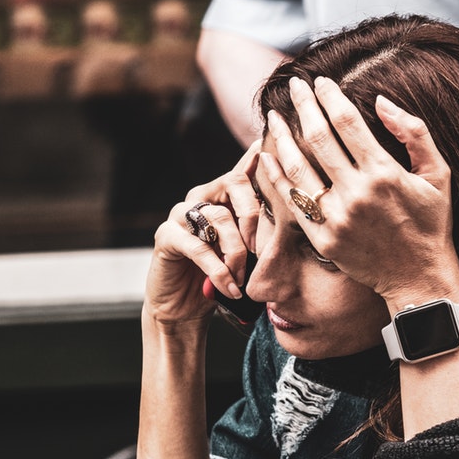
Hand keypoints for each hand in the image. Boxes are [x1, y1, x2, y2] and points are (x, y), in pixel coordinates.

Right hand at [145, 141, 261, 326]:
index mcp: (222, 195)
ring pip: (219, 217)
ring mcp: (180, 213)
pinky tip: (230, 288)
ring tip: (242, 279)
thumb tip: (292, 219)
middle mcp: (200, 196)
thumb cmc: (221, 278)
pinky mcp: (166, 236)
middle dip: (255, 215)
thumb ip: (261, 233)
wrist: (183, 308)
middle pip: (234, 183)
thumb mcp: (247, 254)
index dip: (259, 158)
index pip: (243, 170)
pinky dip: (219, 271)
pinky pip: (198, 247)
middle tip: (260, 250)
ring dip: (237, 252)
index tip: (271, 150)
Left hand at [261, 76, 458, 306]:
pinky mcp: (324, 239)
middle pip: (318, 137)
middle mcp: (357, 193)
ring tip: (273, 117)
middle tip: (294, 87)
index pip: (347, 122)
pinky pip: (293, 201)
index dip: (329, 97)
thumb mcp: (438, 174)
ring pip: (298, 167)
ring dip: (282, 137)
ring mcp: (337, 218)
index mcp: (384, 173)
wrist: (419, 277)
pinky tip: (268, 156)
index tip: (320, 82)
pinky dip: (276, 175)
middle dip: (303, 106)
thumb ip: (414, 133)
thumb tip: (380, 102)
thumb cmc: (431, 223)